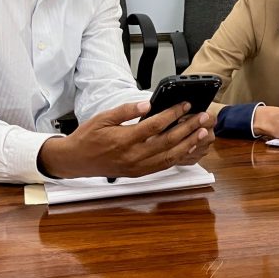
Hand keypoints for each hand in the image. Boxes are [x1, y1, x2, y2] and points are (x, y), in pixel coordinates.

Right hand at [39, 100, 214, 178]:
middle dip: (188, 128)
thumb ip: (126, 110)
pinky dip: (179, 156)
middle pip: (168, 141)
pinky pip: (164, 166)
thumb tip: (147, 104)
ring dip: (189, 144)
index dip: (173, 114)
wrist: (75, 161)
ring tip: (203, 132)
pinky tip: (189, 147)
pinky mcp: (139, 173)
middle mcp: (133, 156)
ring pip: (170, 156)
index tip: (185, 105)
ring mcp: (137, 167)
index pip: (155, 125)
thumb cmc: (88, 137)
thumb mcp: (103, 118)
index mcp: (123, 140)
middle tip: (203, 118)